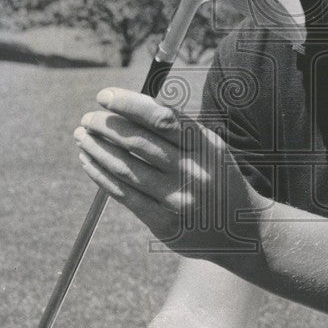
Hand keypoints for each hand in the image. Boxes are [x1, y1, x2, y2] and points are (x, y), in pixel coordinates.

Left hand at [74, 87, 265, 262]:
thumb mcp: (210, 148)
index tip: (104, 96)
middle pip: (139, 142)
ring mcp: (179, 200)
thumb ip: (178, 130)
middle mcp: (194, 172)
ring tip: (82, 136)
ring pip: (127, 169)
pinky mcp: (166, 225)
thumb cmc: (218, 179)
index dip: (129, 104)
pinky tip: (89, 162)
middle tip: (88, 117)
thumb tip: (130, 106)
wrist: (245, 230)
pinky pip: (125, 196)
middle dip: (107, 126)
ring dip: (98, 150)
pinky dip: (102, 176)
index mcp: (206, 146)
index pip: (161, 118)